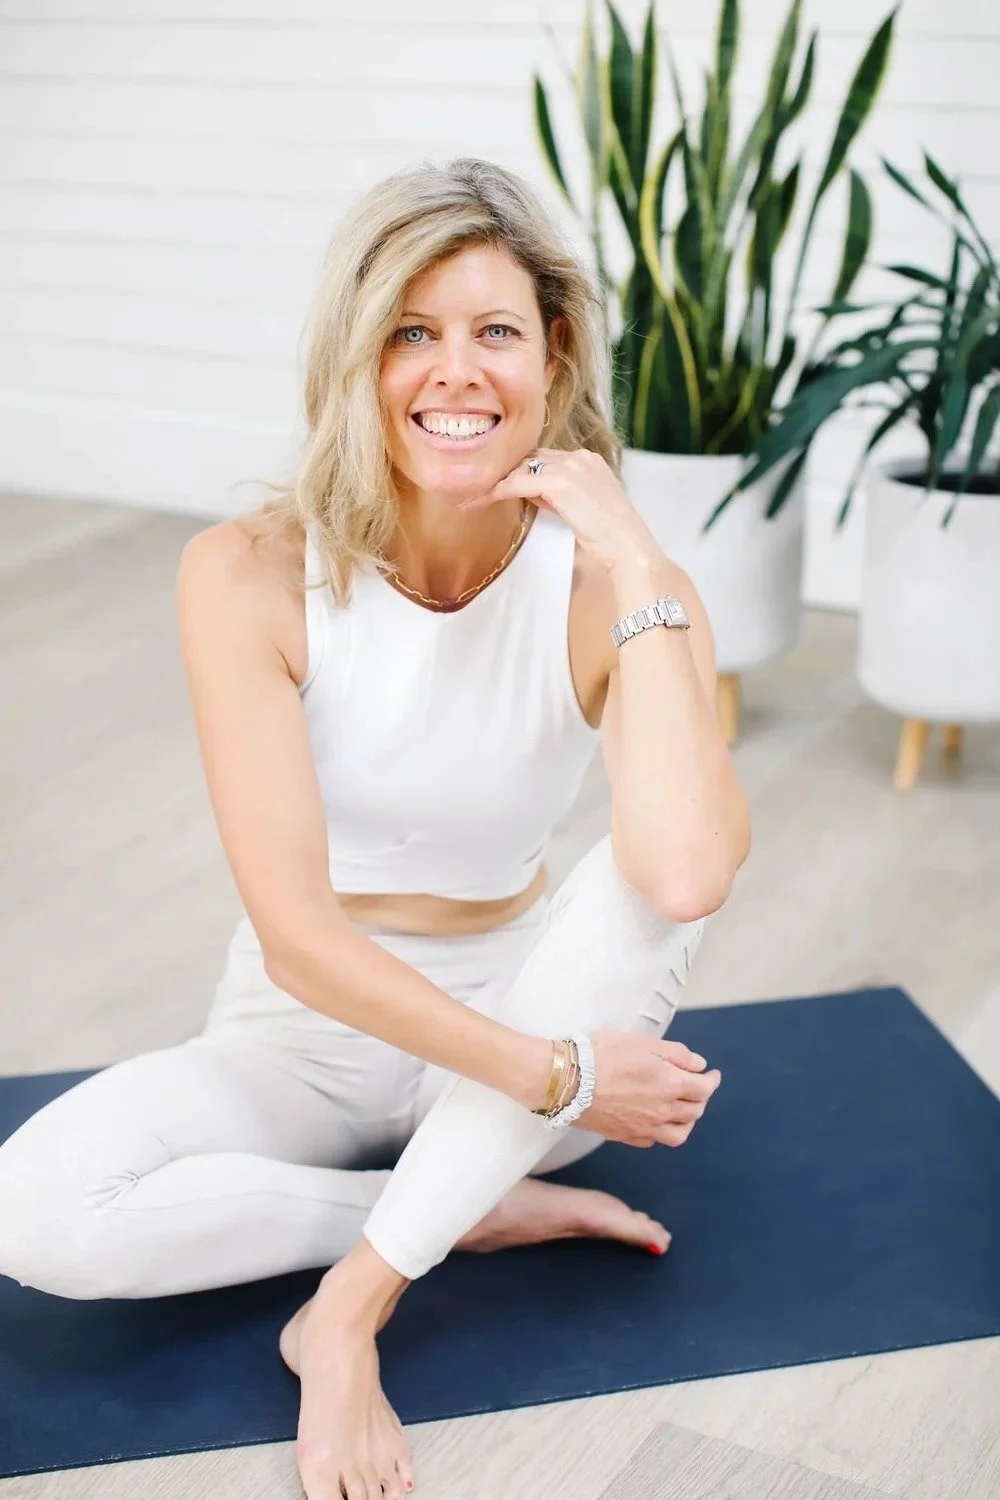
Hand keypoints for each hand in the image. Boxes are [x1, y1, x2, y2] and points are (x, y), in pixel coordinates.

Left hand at [459, 447, 661, 574]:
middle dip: (504, 473)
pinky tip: (477, 502)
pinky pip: (515, 482)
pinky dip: (494, 492)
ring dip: (494, 482)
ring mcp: (570, 466)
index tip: (499, 484)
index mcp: (589, 460)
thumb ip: (556, 495)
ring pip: (519, 468)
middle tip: (477, 488)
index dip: (520, 471)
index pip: (544, 457)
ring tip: (471, 497)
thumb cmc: (608, 537)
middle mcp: (579, 456)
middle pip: (529, 457)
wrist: (628, 547)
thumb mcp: (581, 508)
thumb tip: (527, 491)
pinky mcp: (559, 481)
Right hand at [575, 1031, 721, 1147]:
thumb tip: (699, 1066)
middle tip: (697, 1088)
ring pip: (679, 1134)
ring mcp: (644, 1127)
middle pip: (694, 1112)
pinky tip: (657, 1121)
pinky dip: (662, 1132)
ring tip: (683, 1110)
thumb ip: (676, 1054)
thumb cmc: (602, 1054)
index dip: (712, 1081)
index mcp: (670, 1085)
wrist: (566, 1080)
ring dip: (687, 1122)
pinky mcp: (625, 1136)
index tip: (712, 1074)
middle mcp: (662, 1111)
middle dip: (700, 1098)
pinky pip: (654, 1141)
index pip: (704, 1089)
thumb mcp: (643, 1042)